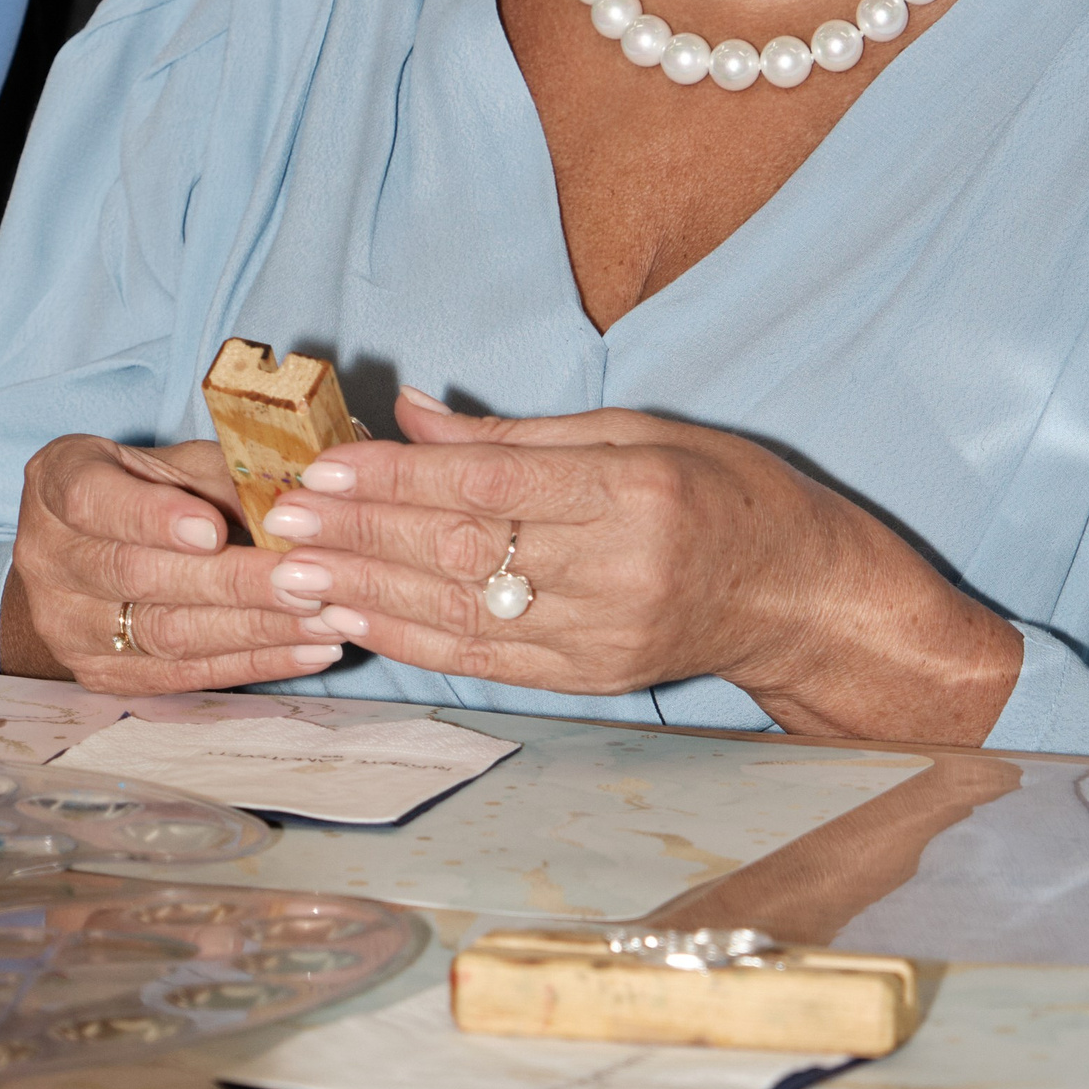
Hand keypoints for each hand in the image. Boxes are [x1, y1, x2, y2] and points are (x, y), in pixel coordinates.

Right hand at [0, 434, 345, 692]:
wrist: (91, 549)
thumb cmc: (148, 487)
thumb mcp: (177, 460)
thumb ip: (224, 474)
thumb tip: (298, 499)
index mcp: (57, 482)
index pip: (92, 500)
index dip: (153, 518)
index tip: (214, 529)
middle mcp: (47, 557)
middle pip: (137, 576)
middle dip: (230, 581)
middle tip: (306, 579)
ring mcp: (65, 626)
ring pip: (164, 633)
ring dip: (253, 628)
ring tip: (323, 618)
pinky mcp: (100, 674)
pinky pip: (181, 675)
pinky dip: (252, 664)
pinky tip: (307, 650)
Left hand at [259, 392, 1022, 744]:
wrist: (803, 596)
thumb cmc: (729, 492)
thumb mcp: (642, 431)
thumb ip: (521, 431)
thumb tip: (413, 410)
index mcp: (636, 491)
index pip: (494, 485)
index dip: (403, 478)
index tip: (329, 464)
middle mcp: (618, 569)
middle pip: (467, 551)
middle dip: (365, 534)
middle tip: (285, 516)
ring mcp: (602, 635)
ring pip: (463, 613)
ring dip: (368, 592)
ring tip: (294, 572)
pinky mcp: (590, 678)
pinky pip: (484, 659)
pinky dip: (410, 640)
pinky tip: (354, 620)